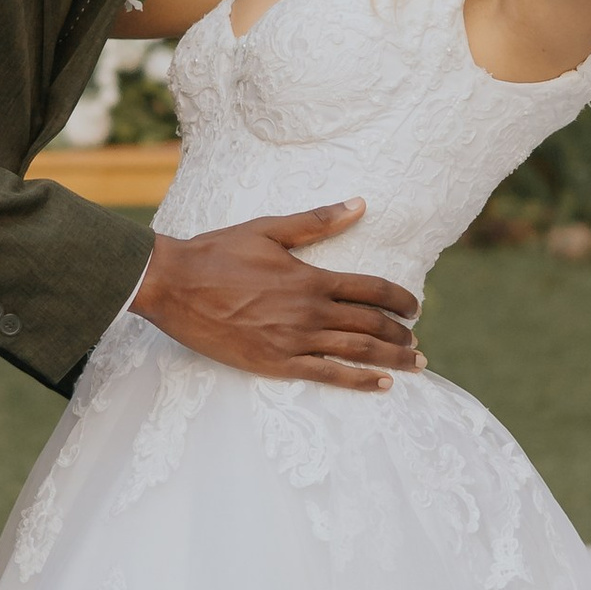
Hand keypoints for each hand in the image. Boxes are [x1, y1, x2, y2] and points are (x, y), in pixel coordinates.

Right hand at [134, 202, 422, 390]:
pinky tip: (382, 385)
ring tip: (415, 363)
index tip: (416, 306)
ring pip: (358, 352)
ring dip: (392, 359)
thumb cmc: (218, 252)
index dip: (400, 299)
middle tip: (417, 341)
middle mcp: (309, 311)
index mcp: (311, 278)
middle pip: (372, 324)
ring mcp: (294, 341)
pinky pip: (328, 375)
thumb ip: (317, 222)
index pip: (372, 289)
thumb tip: (359, 205)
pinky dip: (359, 381)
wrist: (173, 284)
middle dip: (401, 334)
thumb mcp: (268, 230)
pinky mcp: (275, 364)